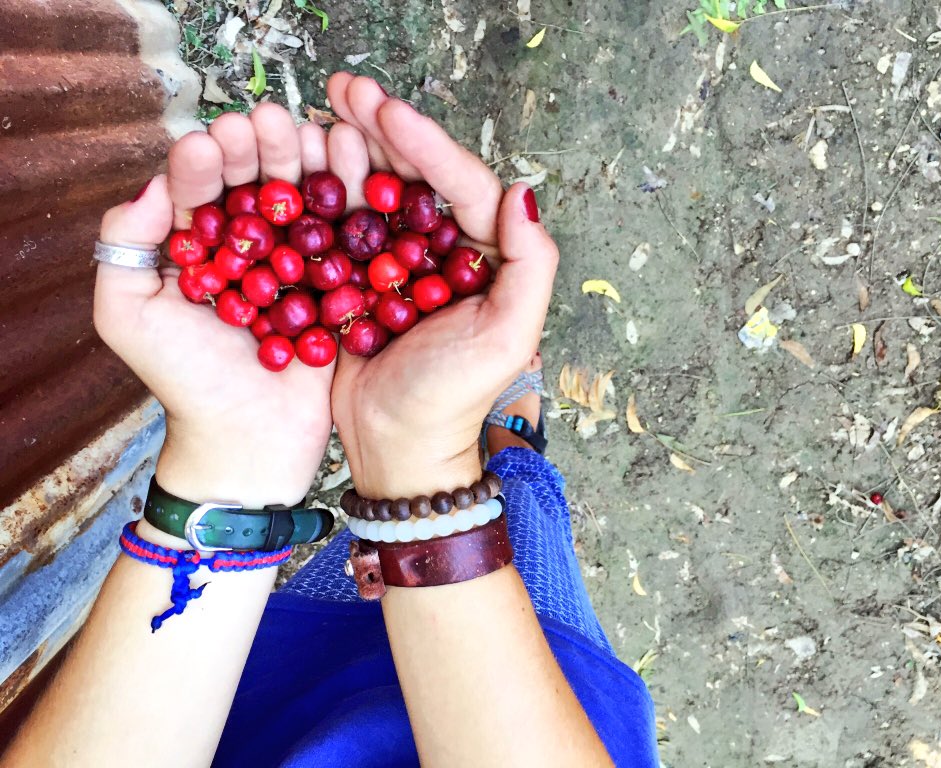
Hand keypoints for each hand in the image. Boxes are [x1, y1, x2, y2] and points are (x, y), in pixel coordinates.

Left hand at [94, 105, 354, 506]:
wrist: (248, 440)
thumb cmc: (183, 381)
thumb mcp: (126, 316)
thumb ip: (125, 247)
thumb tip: (158, 184)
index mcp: (199, 248)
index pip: (201, 190)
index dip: (206, 162)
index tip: (212, 142)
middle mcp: (251, 249)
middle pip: (257, 186)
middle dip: (260, 151)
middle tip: (266, 125)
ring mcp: (299, 266)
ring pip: (305, 201)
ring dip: (308, 164)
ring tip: (310, 134)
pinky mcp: (340, 286)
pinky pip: (346, 238)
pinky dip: (352, 201)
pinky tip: (355, 170)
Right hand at [326, 74, 558, 498]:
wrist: (396, 448)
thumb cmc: (452, 400)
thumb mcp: (505, 339)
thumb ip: (530, 268)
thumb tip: (524, 194)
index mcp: (486, 257)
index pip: (463, 186)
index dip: (428, 144)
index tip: (389, 111)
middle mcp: (444, 250)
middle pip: (418, 176)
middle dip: (384, 128)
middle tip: (347, 89)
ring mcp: (399, 260)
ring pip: (377, 189)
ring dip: (351, 146)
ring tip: (323, 111)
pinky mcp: (358, 276)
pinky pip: (342, 222)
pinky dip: (323, 189)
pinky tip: (302, 159)